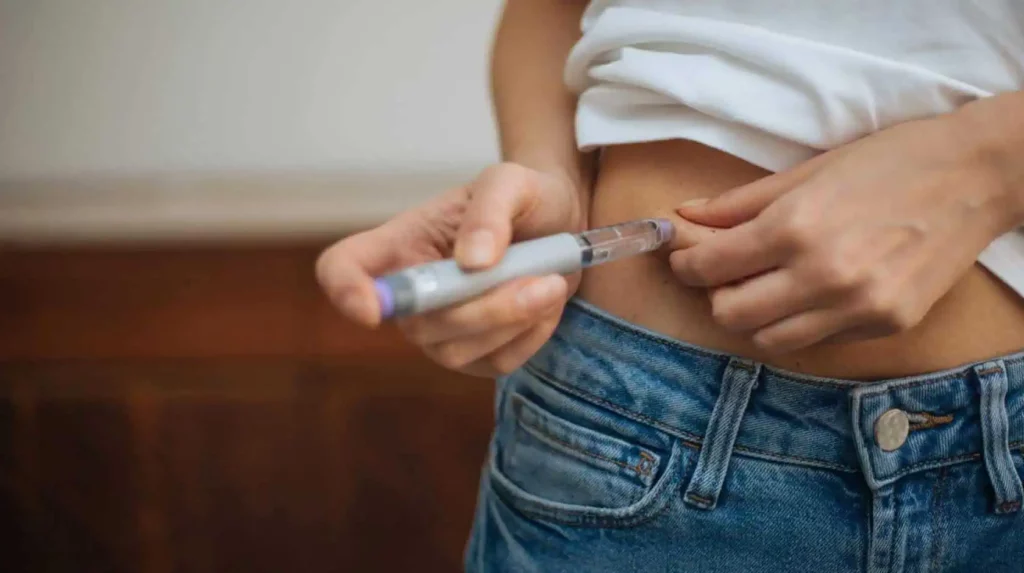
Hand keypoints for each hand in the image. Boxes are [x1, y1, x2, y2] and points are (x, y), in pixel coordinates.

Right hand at [316, 163, 585, 376]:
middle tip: (545, 279)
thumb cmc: (526, 195)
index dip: (345, 290)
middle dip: (485, 308)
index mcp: (401, 242)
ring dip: (514, 321)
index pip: (342, 269)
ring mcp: (439, 330)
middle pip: (416, 323)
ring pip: (456, 351)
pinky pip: (495, 362)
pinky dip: (531, 335)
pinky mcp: (476, 355)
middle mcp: (411, 292)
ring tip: (553, 282)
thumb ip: (490, 211)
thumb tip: (472, 261)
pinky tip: (547, 301)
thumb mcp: (512, 182)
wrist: (562, 223)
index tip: (372, 309)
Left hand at [669, 116, 1016, 352]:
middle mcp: (823, 276)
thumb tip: (685, 216)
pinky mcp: (886, 326)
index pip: (709, 267)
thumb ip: (740, 203)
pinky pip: (817, 340)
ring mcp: (858, 308)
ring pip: (769, 340)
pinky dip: (799, 322)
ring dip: (754, 317)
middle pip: (730, 315)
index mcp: (795, 228)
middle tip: (723, 272)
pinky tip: (810, 292)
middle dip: (716, 294)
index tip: (684, 255)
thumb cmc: (890, 161)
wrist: (977, 176)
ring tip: (764, 286)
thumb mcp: (808, 170)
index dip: (685, 263)